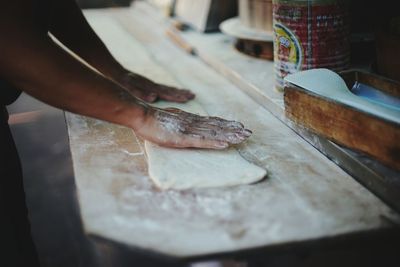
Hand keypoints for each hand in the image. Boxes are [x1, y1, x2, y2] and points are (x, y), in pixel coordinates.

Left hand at [117, 72, 194, 102]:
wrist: (116, 71)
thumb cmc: (122, 81)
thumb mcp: (129, 88)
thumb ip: (141, 93)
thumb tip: (154, 98)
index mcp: (151, 88)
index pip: (167, 93)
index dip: (177, 96)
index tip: (188, 98)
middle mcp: (153, 85)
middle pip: (170, 90)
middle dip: (182, 93)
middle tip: (193, 95)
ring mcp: (151, 84)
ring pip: (167, 88)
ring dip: (178, 91)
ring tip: (188, 93)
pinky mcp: (148, 85)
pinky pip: (162, 88)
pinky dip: (170, 90)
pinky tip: (173, 92)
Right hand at [136, 107, 251, 148]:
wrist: (143, 116)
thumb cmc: (154, 120)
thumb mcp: (173, 120)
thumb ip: (184, 121)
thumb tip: (192, 122)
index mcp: (191, 120)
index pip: (213, 122)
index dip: (227, 124)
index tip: (239, 126)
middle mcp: (193, 123)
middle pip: (217, 127)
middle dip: (234, 130)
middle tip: (249, 133)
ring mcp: (189, 130)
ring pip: (213, 134)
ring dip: (229, 136)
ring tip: (243, 138)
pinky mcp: (183, 138)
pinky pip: (202, 141)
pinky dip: (214, 143)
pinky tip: (225, 145)